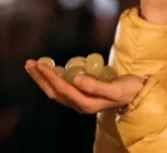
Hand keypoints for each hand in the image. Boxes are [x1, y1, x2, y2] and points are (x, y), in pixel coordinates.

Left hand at [25, 60, 144, 113]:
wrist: (138, 94)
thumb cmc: (128, 90)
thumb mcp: (116, 88)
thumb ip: (96, 86)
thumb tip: (76, 79)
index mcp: (86, 104)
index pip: (62, 89)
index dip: (49, 76)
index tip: (39, 64)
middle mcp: (80, 104)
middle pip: (54, 92)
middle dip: (40, 78)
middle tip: (29, 63)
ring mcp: (79, 100)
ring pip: (55, 90)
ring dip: (43, 78)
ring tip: (32, 65)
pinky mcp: (81, 94)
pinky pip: (61, 87)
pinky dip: (52, 78)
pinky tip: (47, 68)